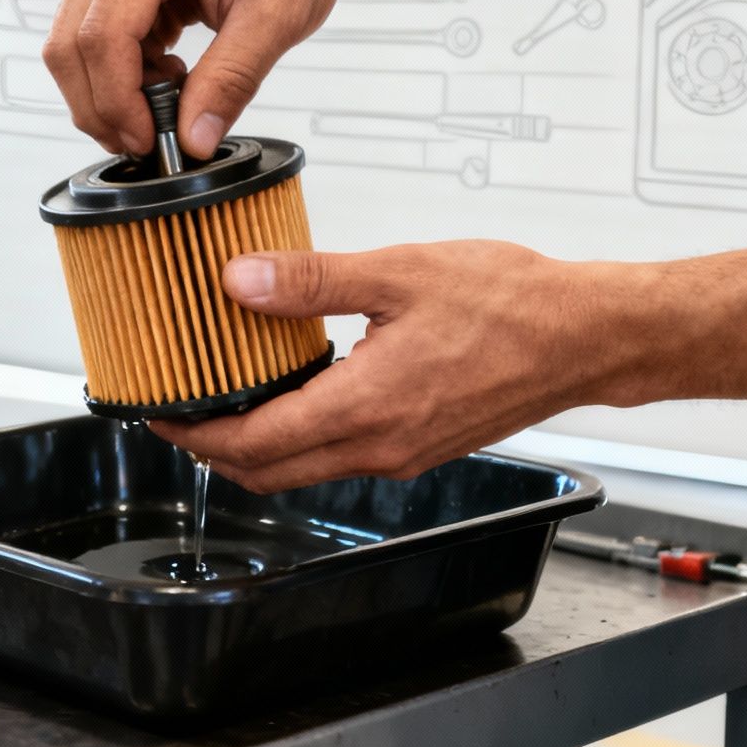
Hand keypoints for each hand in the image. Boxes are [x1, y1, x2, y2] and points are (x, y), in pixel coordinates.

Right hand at [41, 0, 359, 157]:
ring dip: (109, 92)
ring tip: (169, 105)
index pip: (102, 37)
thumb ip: (230, 82)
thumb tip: (193, 142)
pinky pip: (95, 38)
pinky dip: (123, 74)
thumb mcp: (276, 18)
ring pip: (73, 46)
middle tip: (146, 143)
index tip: (149, 142)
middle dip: (100, 107)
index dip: (117, 102)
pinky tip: (169, 78)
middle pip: (70, 45)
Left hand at [148, 241, 645, 492]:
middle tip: (178, 411)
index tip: (159, 412)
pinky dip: (301, 438)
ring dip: (257, 447)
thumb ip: (312, 280)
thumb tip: (241, 281)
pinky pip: (341, 456)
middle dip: (213, 450)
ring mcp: (401, 454)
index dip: (195, 435)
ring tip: (226, 399)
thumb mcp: (400, 273)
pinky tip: (294, 392)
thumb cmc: (514, 306)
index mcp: (368, 409)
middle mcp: (381, 446)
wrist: (587, 338)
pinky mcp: (419, 447)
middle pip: (269, 473)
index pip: (255, 446)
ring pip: (304, 470)